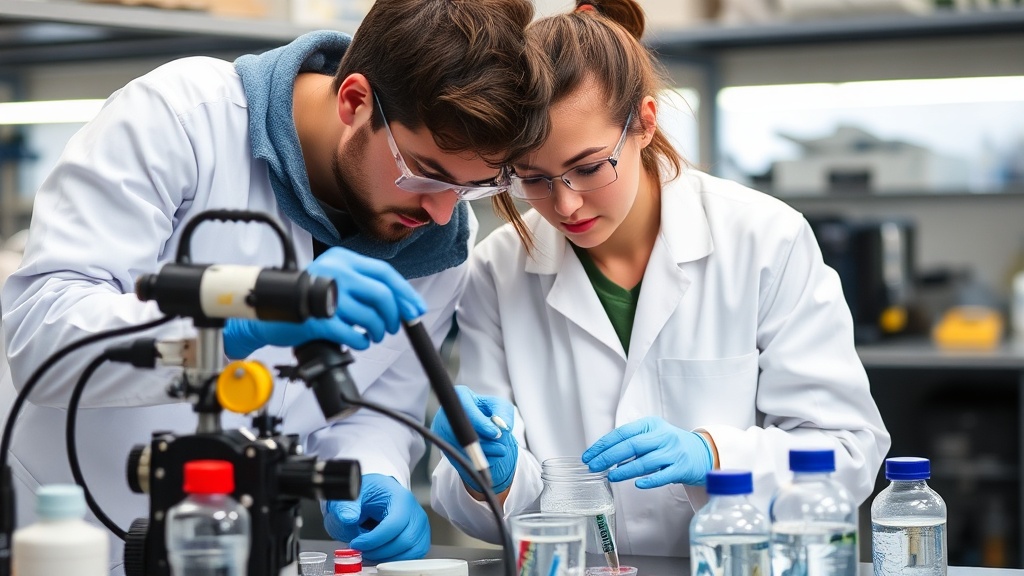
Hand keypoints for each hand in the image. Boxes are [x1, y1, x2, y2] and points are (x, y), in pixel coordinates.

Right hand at [223, 247, 426, 357]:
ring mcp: (326, 295)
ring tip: (372, 335)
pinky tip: (358, 342)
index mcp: (342, 259)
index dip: (405, 293)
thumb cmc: (306, 301)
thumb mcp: (335, 282)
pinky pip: (353, 333)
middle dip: (393, 315)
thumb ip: (364, 286)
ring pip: (371, 315)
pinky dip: (361, 342)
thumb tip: (404, 305)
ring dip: (377, 331)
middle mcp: (335, 272)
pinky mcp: (318, 320)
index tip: (416, 309)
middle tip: (391, 327)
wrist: (266, 314)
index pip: (384, 273)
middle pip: (382, 294)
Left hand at [322, 474, 429, 561]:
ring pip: (411, 552)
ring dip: (387, 558)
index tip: (356, 543)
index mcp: (401, 498)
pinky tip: (380, 554)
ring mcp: (420, 526)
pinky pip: (413, 555)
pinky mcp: (420, 538)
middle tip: (361, 550)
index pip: (394, 524)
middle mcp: (415, 512)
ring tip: (369, 552)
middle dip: (379, 551)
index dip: (373, 539)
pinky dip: (395, 560)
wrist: (379, 493)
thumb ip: (347, 506)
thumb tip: (349, 518)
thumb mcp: (353, 496)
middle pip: (405, 541)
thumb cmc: (369, 494)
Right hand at [430, 385, 517, 492]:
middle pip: (462, 433)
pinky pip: (460, 459)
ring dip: (484, 454)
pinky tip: (489, 457)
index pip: (466, 410)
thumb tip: (502, 427)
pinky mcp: (444, 448)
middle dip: (485, 444)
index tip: (496, 433)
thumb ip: (503, 413)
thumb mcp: (499, 406)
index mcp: (459, 396)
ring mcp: (442, 433)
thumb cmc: (487, 411)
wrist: (476, 423)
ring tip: (500, 452)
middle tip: (502, 448)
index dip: (481, 424)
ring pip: (462, 449)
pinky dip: (477, 461)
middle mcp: (446, 414)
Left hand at [582, 416, 712, 487]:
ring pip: (645, 461)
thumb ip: (632, 441)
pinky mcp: (681, 468)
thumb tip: (604, 454)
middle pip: (631, 445)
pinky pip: (663, 476)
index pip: (622, 433)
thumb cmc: (670, 445)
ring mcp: (673, 452)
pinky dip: (649, 480)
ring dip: (625, 470)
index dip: (603, 444)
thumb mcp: (652, 435)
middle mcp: (662, 436)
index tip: (589, 455)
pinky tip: (637, 484)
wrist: (702, 453)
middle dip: (609, 456)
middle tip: (594, 466)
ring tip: (610, 476)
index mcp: (651, 425)